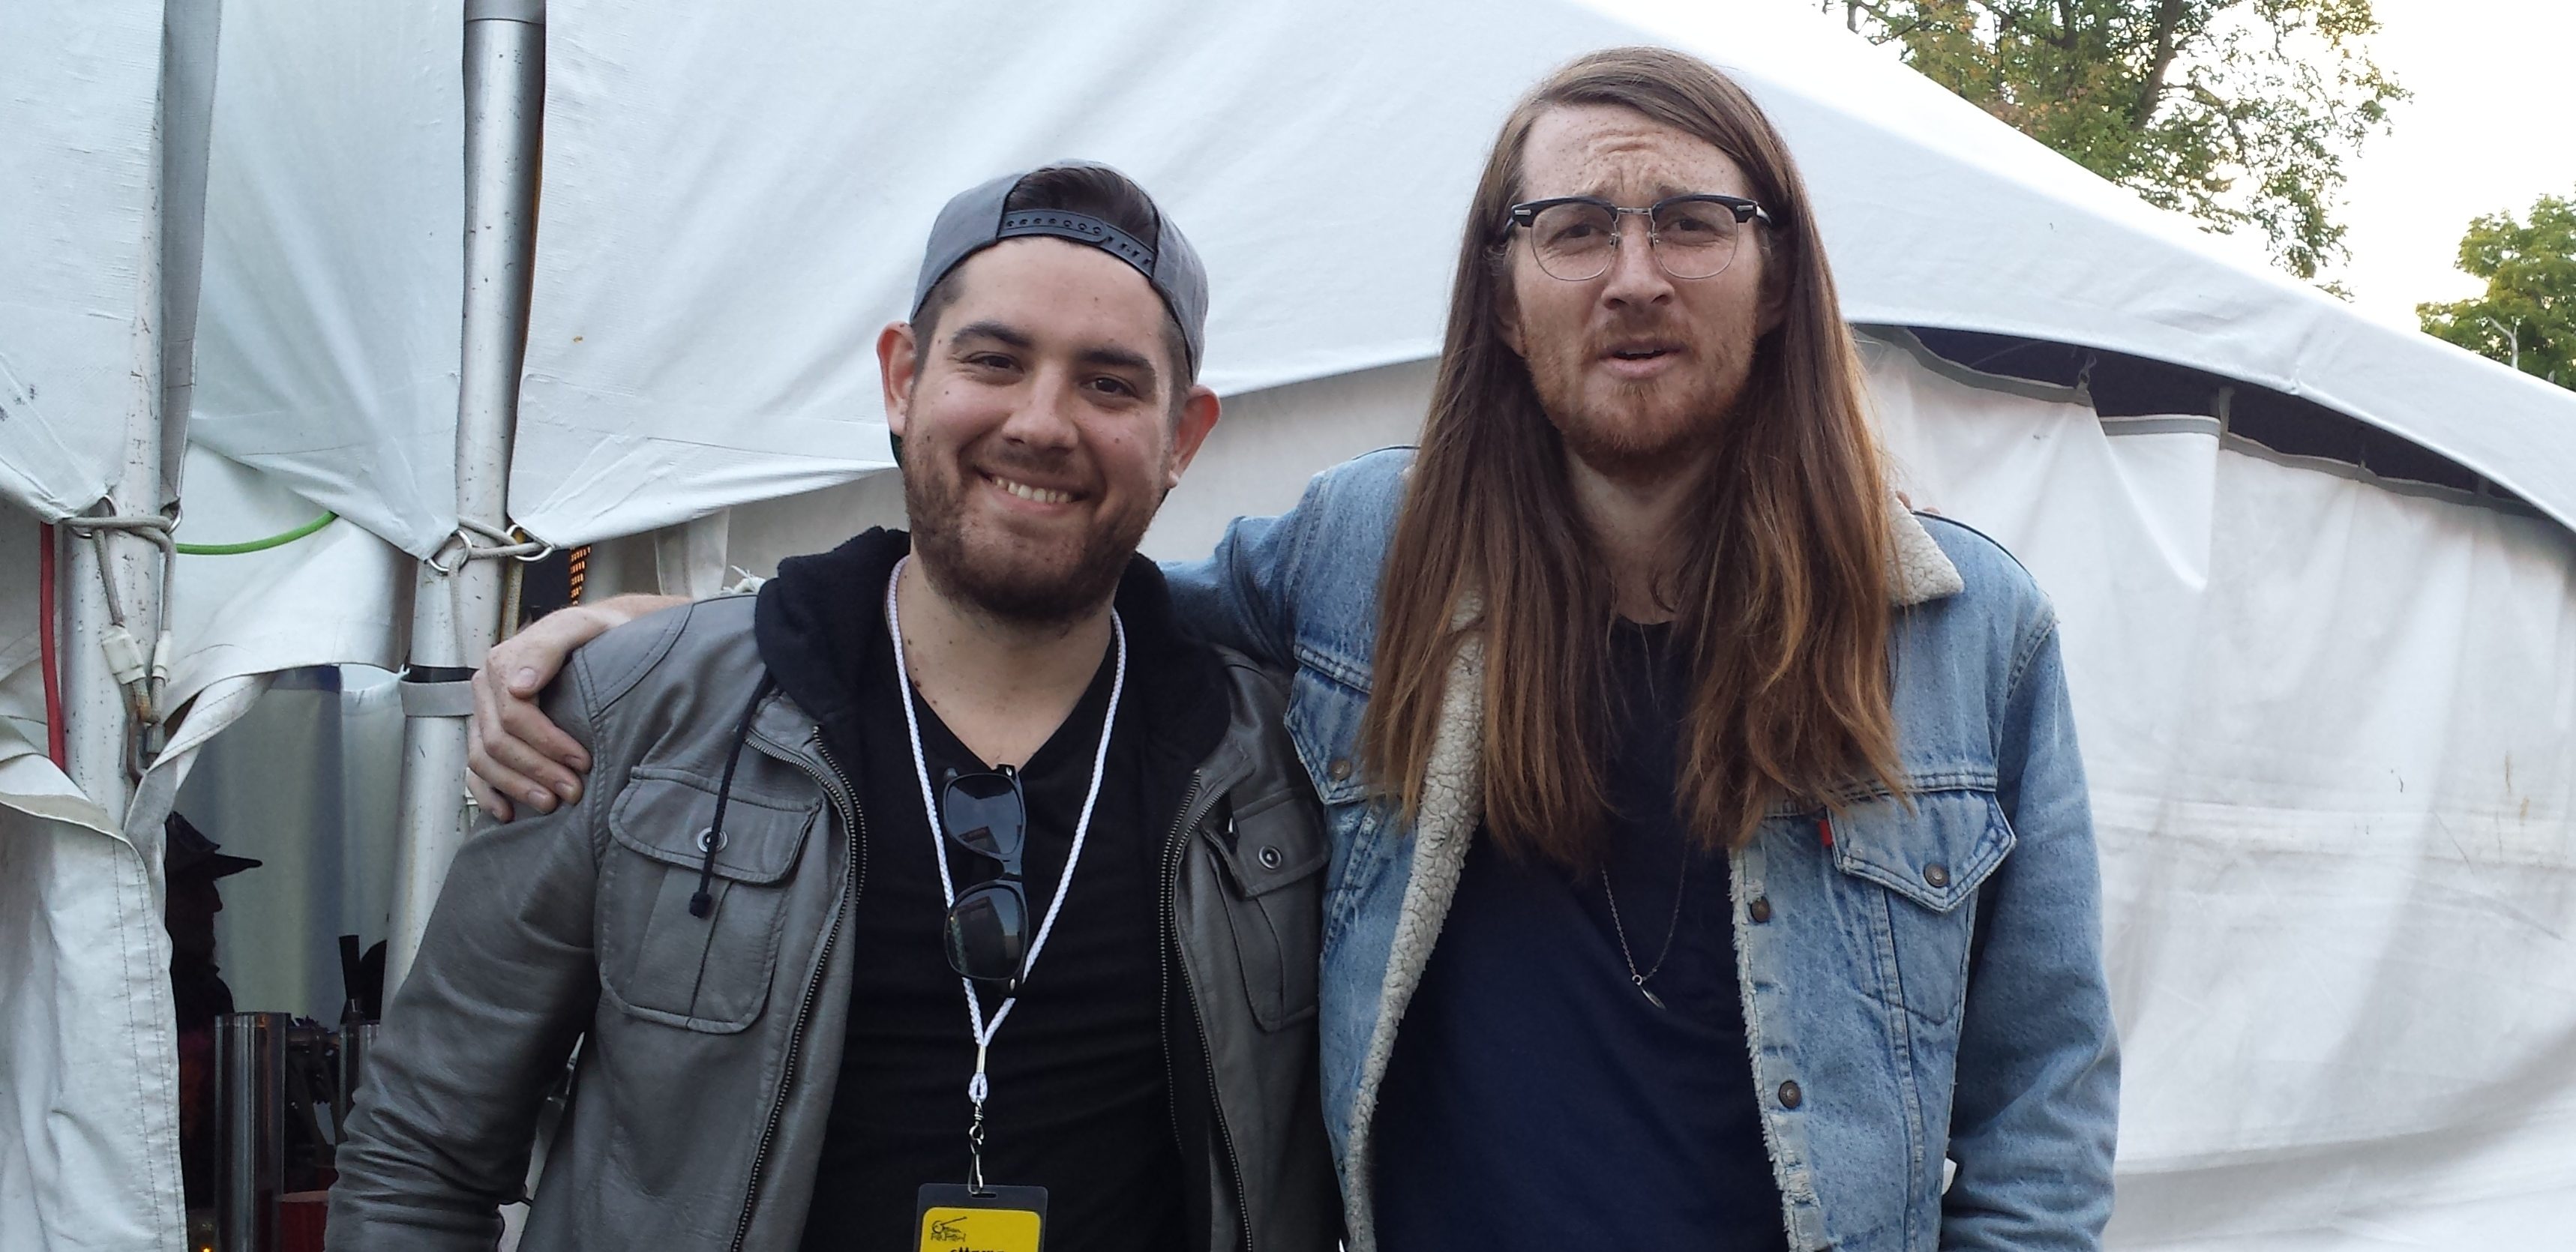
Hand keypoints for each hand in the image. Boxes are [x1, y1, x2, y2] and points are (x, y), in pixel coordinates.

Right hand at [466, 594, 686, 819]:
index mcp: (503, 664)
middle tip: (573, 792)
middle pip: (499, 743)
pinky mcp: (486, 734)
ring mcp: (483, 714)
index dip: (547, 743)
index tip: (582, 761)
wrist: (601, 636)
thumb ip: (548, 649)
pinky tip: (507, 813)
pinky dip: (486, 794)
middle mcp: (486, 690)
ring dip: (515, 787)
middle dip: (536, 771)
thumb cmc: (595, 634)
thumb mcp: (579, 628)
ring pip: (483, 761)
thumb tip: (519, 687)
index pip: (514, 716)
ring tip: (550, 804)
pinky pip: (473, 770)